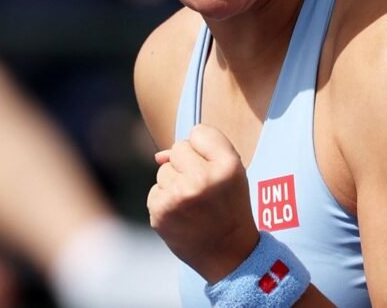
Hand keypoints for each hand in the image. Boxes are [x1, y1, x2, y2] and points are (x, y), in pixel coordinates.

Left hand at [148, 124, 259, 282]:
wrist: (228, 254)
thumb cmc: (229, 207)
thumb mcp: (232, 173)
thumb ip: (203, 150)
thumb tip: (158, 156)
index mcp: (227, 165)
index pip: (200, 132)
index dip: (204, 148)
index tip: (213, 166)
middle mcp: (203, 178)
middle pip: (178, 149)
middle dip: (186, 164)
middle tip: (203, 189)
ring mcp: (179, 196)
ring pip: (163, 170)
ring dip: (174, 183)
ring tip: (193, 204)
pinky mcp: (161, 212)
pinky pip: (155, 191)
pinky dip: (165, 201)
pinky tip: (181, 215)